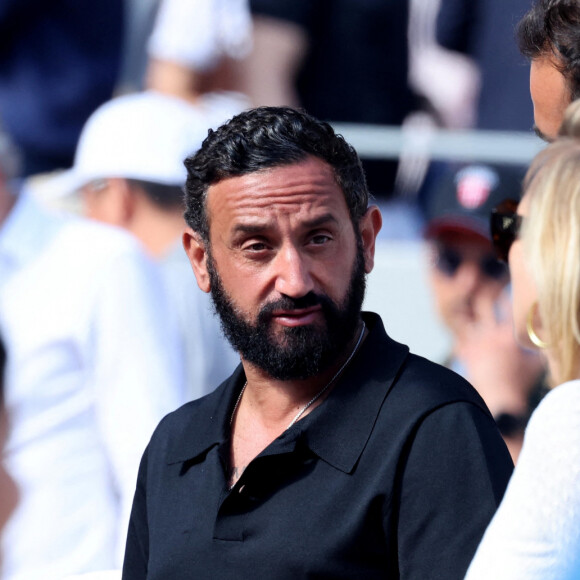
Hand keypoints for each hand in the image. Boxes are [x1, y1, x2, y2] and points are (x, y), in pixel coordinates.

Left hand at [455, 289, 545, 417]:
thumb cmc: (520, 382)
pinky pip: (459, 335)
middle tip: (481, 281)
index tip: (506, 282)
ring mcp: (474, 342)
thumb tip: (547, 341)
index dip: (507, 292)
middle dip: (483, 291)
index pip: (508, 306)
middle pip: (483, 303)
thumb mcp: (534, 363)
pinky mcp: (464, 351)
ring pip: (465, 315)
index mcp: (508, 334)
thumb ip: (537, 349)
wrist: (500, 399)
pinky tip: (459, 323)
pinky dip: (460, 330)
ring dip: (464, 304)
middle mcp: (489, 334)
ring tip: (463, 295)